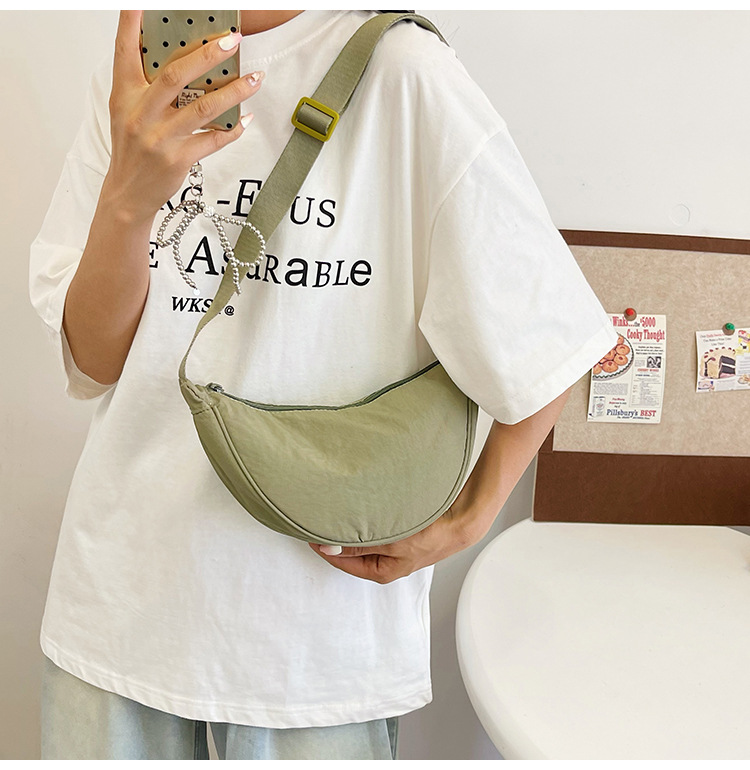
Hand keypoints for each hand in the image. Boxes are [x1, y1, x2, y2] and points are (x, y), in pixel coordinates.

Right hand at [101, 11, 262, 222]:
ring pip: (203, 108)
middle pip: (176, 75)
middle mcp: (140, 114)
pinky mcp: (178, 160)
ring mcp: (160, 138)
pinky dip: (233, 129)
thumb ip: (145, 86)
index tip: (141, 3)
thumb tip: (179, 60)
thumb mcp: (126, 112)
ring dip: (234, 92)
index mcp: (125, 96)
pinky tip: (247, 119)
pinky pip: (213, 140)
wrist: (128, 194)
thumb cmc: (132, 149)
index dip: (132, 25)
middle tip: (233, 40)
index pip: (125, 53)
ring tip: (255, 78)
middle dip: (207, 54)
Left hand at [308, 507, 482, 583]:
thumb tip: (329, 547)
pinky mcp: (398, 536)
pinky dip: (365, 521)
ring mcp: (391, 549)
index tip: (308, 530)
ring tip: (338, 512)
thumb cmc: (432, 537)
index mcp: (379, 572)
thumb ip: (359, 545)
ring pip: (361, 539)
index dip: (323, 546)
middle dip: (335, 537)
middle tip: (319, 519)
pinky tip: (361, 510)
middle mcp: (383, 563)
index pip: (339, 560)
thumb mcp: (391, 542)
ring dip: (351, 527)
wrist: (460, 522)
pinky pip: (373, 530)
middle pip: (349, 551)